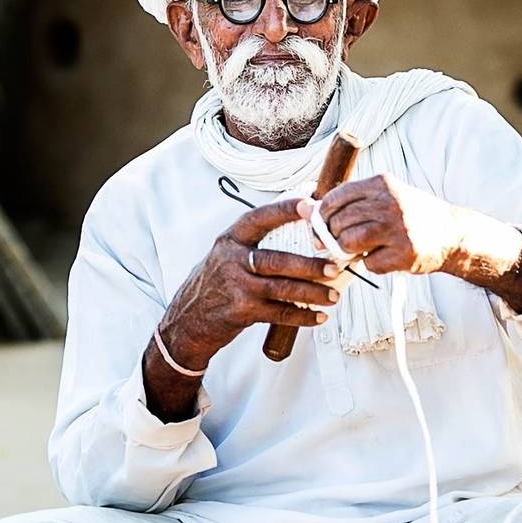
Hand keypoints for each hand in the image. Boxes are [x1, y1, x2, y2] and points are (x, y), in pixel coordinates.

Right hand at [157, 198, 341, 370]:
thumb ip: (255, 241)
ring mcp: (236, 287)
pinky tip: (318, 316)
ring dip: (312, 292)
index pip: (260, 218)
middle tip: (333, 267)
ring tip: (333, 295)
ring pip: (281, 288)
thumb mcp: (227, 253)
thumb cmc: (216, 282)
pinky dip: (302, 315)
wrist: (187, 318)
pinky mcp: (241, 311)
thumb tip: (300, 220)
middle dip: (308, 264)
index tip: (311, 205)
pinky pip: (279, 313)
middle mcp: (231, 260)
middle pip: (276, 260)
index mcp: (230, 239)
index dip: (286, 210)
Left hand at [316, 174, 463, 274]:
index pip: (337, 196)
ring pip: (349, 242)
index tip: (321, 224)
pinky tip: (382, 258)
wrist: (453, 234)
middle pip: (340, 221)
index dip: (322, 213)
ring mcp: (398, 229)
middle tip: (335, 243)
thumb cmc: (412, 215)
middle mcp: (390, 203)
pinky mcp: (404, 254)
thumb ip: (349, 201)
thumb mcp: (385, 196)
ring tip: (357, 250)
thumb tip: (305, 209)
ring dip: (347, 250)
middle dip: (331, 235)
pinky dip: (369, 264)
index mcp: (383, 184)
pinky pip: (368, 264)